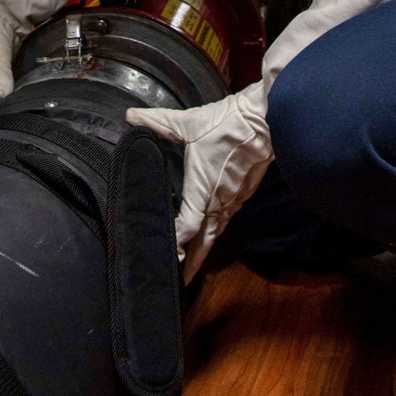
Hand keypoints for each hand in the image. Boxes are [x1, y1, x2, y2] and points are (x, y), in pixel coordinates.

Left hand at [127, 81, 271, 279]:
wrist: (266, 120)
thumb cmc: (227, 124)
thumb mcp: (189, 123)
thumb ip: (158, 122)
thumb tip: (129, 116)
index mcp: (203, 188)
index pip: (187, 226)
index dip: (176, 242)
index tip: (166, 253)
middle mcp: (219, 200)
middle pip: (205, 240)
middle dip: (193, 260)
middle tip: (182, 280)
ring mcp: (235, 198)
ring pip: (218, 230)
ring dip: (206, 247)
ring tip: (194, 262)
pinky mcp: (245, 192)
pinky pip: (228, 218)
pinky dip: (219, 230)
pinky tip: (214, 230)